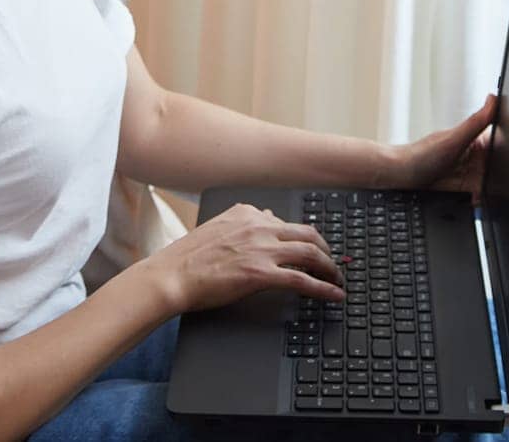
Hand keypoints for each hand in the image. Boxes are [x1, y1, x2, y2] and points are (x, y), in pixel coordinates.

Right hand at [140, 203, 345, 314]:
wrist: (171, 275)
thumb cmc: (188, 258)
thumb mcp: (217, 227)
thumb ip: (243, 223)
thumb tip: (267, 218)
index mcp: (247, 213)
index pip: (289, 222)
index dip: (308, 237)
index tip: (316, 248)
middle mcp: (258, 226)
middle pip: (309, 234)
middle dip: (327, 251)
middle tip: (333, 265)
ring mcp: (261, 249)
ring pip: (311, 253)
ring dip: (330, 268)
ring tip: (338, 280)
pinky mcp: (260, 274)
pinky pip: (302, 279)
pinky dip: (324, 287)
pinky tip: (334, 295)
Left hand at [394, 94, 497, 200]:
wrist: (401, 179)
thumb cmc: (420, 155)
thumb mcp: (453, 139)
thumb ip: (476, 121)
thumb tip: (494, 99)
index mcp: (475, 140)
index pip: (500, 142)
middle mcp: (474, 157)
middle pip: (499, 167)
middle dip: (503, 175)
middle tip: (496, 179)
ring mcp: (470, 175)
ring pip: (492, 185)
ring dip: (493, 190)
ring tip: (484, 191)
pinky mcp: (465, 191)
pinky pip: (481, 198)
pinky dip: (482, 201)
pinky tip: (478, 201)